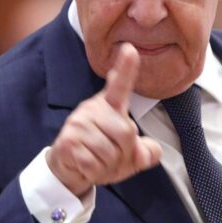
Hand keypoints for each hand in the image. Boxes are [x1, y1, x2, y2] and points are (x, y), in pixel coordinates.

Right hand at [47, 43, 162, 196]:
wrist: (69, 169)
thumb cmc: (100, 157)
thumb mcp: (129, 157)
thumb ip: (146, 153)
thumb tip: (153, 151)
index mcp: (110, 107)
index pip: (120, 86)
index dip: (125, 68)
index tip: (129, 49)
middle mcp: (93, 109)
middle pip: (127, 134)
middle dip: (123, 154)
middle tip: (110, 157)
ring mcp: (78, 123)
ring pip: (110, 152)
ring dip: (108, 166)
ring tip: (96, 160)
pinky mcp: (68, 140)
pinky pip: (94, 164)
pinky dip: (95, 172)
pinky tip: (86, 166)